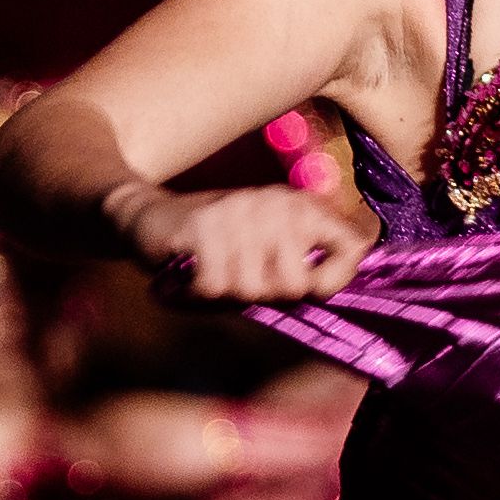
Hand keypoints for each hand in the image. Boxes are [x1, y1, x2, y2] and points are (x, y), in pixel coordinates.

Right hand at [125, 180, 379, 302]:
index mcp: (300, 207)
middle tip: (238, 280)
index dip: (334, 282)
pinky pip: (215, 289)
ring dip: (225, 296)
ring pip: (251, 291)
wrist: (146, 215)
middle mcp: (276, 203)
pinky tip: (190, 275)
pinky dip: (197, 294)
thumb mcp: (265, 254)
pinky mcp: (204, 227)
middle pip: (293, 286)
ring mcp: (240, 212)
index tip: (310, 291)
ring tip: (211, 274)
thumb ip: (300, 271)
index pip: (352, 248)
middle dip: (263, 296)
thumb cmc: (213, 247)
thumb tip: (324, 293)